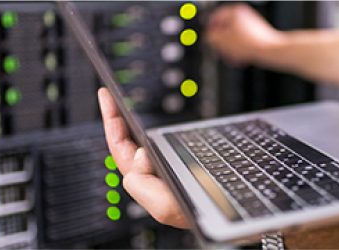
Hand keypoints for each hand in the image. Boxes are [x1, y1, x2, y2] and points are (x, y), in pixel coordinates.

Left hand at [98, 88, 189, 228]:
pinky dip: (147, 135)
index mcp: (149, 187)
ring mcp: (167, 174)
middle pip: (125, 148)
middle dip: (114, 121)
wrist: (231, 217)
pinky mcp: (182, 168)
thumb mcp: (167, 208)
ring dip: (128, 128)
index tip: (107, 98)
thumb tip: (138, 155)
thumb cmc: (202, 216)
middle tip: (108, 97)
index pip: (121, 152)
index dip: (112, 125)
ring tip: (118, 109)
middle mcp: (155, 180)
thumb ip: (143, 186)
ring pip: (139, 148)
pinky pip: (158, 149)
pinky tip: (146, 129)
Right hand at [205, 3, 283, 65]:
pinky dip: (239, 50)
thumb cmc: (250, 44)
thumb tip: (209, 37)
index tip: (208, 39)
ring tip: (231, 56)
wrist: (269, 51)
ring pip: (233, 37)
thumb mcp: (222, 40)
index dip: (209, 30)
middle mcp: (243, 15)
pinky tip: (239, 58)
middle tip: (220, 50)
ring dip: (230, 48)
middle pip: (224, 29)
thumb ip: (211, 37)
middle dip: (222, 42)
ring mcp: (250, 25)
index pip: (214, 18)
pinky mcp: (256, 35)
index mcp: (234, 12)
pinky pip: (242, 42)